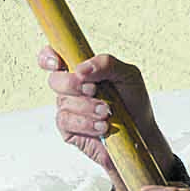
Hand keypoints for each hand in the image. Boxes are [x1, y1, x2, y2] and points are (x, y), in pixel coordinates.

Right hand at [39, 48, 172, 190]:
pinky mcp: (68, 130)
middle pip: (55, 80)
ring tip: (107, 112)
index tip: (57, 63)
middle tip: (94, 90)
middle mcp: (71, 89)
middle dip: (73, 84)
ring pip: (63, 102)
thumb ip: (105, 63)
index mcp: (81, 71)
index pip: (53, 58)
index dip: (48, 57)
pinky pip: (66, 121)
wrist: (141, 133)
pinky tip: (102, 126)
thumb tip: (81, 69)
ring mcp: (68, 109)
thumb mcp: (127, 74)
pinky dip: (85, 123)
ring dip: (87, 106)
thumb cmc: (133, 101)